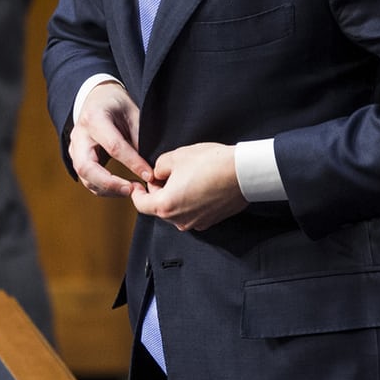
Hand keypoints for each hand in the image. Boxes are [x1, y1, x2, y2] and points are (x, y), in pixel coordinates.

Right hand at [68, 82, 155, 196]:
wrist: (96, 97)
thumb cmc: (116, 103)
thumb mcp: (132, 112)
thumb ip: (139, 137)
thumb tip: (150, 166)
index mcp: (94, 118)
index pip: (113, 146)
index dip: (132, 163)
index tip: (149, 175)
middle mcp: (79, 135)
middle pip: (87, 167)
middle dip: (110, 183)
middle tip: (132, 190)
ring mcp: (74, 148)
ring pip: (85, 177)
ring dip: (108, 189)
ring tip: (131, 190)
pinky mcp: (76, 158)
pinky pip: (87, 179)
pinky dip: (104, 188)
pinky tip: (121, 188)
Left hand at [131, 143, 247, 231]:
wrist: (242, 173)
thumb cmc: (211, 164)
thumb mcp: (175, 157)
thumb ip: (159, 168)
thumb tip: (159, 175)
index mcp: (166, 206)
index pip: (140, 204)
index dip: (136, 192)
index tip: (136, 185)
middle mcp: (180, 220)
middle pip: (159, 208)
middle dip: (158, 192)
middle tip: (164, 174)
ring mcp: (196, 222)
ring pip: (176, 210)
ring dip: (175, 196)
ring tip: (185, 177)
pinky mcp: (210, 221)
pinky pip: (192, 212)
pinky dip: (190, 201)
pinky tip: (199, 185)